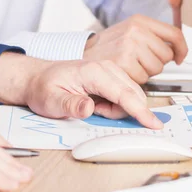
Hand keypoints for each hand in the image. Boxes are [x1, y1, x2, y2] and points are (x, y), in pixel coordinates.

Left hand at [0, 55, 162, 129]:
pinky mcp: (112, 77)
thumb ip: (71, 105)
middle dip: (121, 112)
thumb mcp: (51, 101)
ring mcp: (111, 71)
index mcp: (93, 72)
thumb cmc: (43, 87)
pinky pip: (125, 94)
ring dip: (117, 108)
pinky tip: (99, 104)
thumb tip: (89, 108)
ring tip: (94, 108)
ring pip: (131, 95)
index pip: (124, 94)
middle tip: (96, 114)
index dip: (140, 111)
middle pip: (132, 94)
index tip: (153, 124)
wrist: (38, 77)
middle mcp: (106, 67)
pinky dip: (116, 104)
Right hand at [82, 14, 187, 83]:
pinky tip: (125, 72)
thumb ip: (152, 35)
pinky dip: (136, 80)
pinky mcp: (124, 62)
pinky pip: (144, 78)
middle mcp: (136, 31)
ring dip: (147, 72)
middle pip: (167, 55)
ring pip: (157, 68)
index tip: (180, 57)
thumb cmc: (109, 46)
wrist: (83, 54)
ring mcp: (129, 46)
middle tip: (141, 62)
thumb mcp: (130, 30)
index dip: (182, 48)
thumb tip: (178, 47)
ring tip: (132, 66)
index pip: (174, 34)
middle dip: (158, 62)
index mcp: (140, 21)